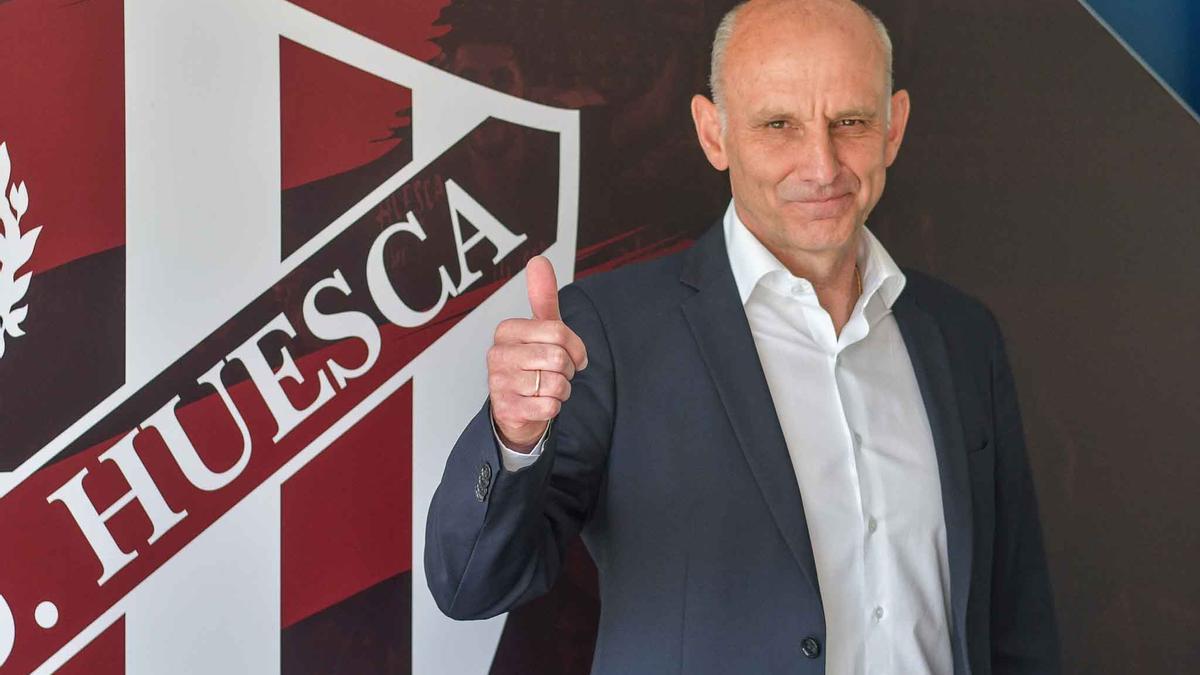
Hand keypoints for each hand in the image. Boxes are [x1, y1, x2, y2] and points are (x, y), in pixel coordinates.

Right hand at [488, 256, 587, 451]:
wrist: (517, 408)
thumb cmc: (533, 364)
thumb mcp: (541, 329)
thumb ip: (542, 296)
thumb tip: (539, 260)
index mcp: (507, 330)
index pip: (558, 332)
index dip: (575, 347)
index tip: (573, 354)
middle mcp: (497, 354)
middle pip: (558, 358)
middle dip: (568, 370)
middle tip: (558, 373)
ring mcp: (498, 383)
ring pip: (556, 384)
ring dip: (562, 390)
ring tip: (548, 388)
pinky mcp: (506, 409)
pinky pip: (550, 407)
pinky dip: (554, 407)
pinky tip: (540, 403)